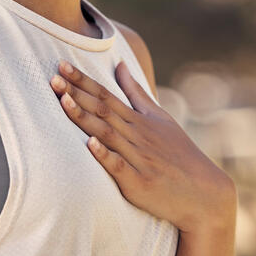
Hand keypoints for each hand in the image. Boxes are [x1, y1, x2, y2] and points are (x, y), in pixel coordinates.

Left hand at [49, 59, 235, 232]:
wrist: (202, 191)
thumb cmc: (178, 152)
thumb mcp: (160, 117)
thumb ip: (136, 92)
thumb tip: (120, 64)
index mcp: (139, 120)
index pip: (106, 95)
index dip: (83, 80)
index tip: (62, 65)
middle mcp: (136, 135)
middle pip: (102, 109)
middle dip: (77, 92)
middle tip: (53, 76)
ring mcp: (138, 158)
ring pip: (106, 133)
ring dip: (84, 117)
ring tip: (63, 101)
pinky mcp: (139, 182)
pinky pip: (120, 166)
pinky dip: (105, 155)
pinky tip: (89, 144)